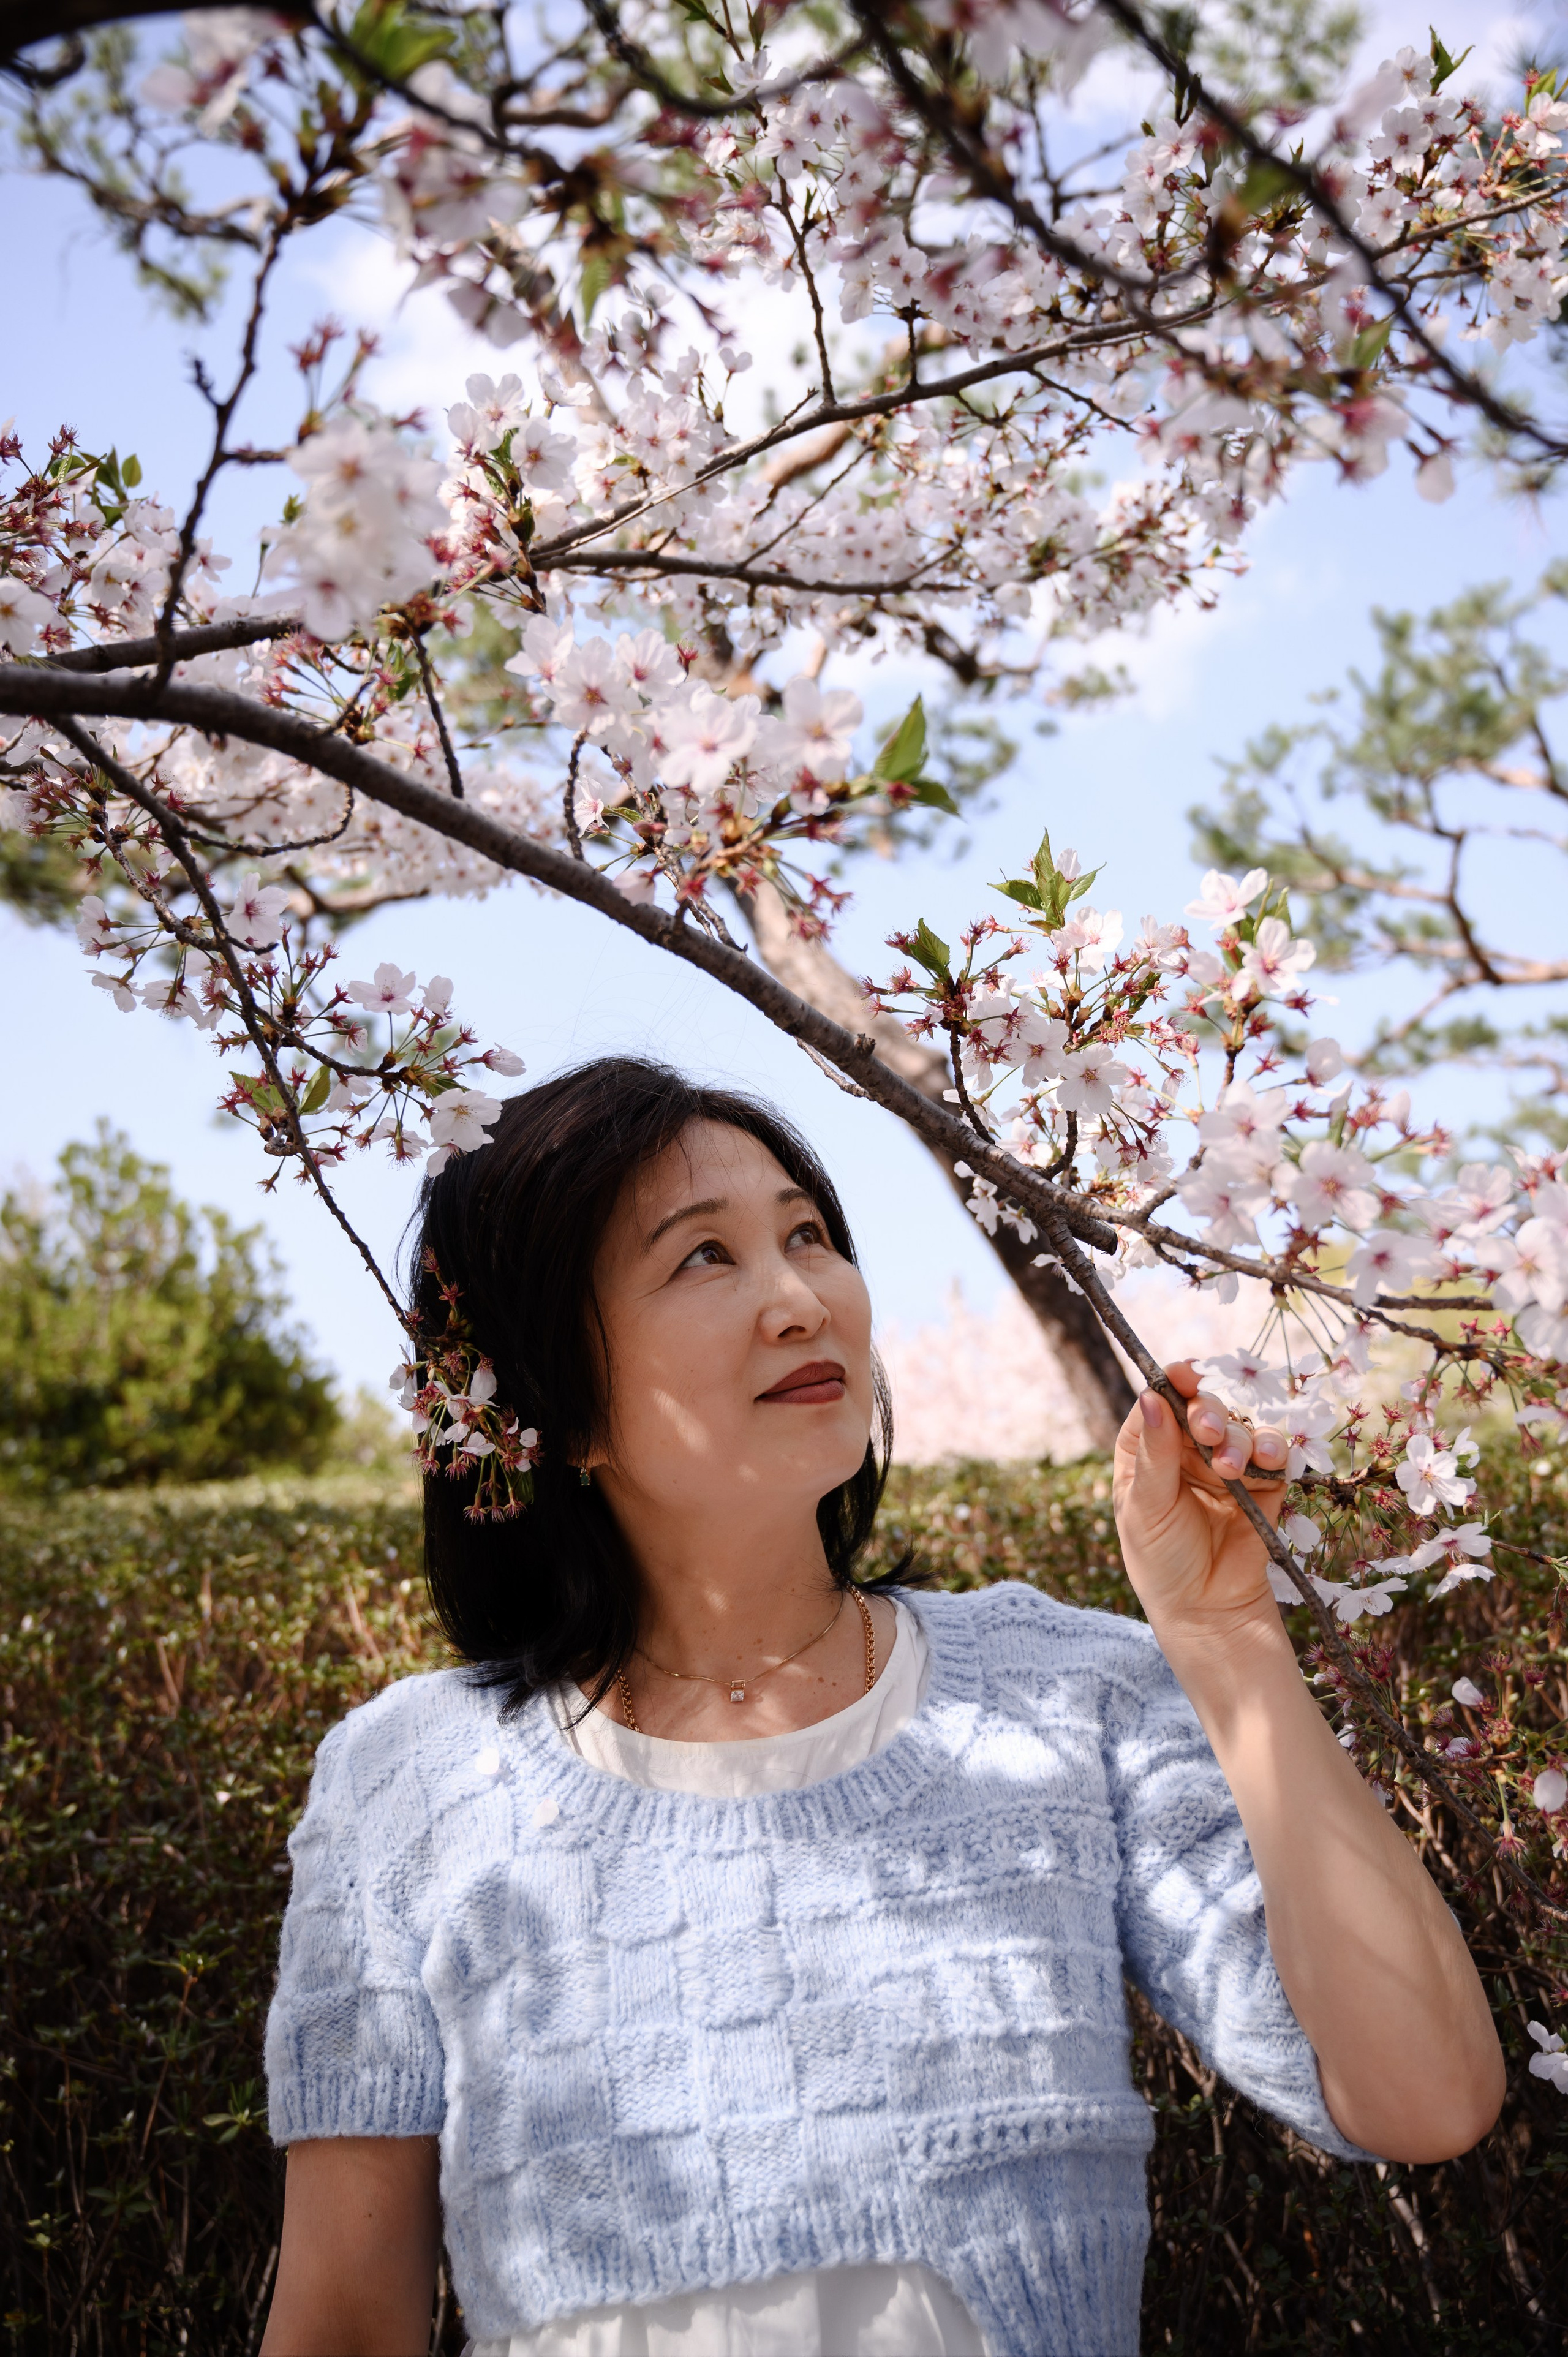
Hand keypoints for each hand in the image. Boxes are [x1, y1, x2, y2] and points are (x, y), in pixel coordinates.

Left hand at [1112, 1362, 1289, 1646]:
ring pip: (1238, 1426)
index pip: (1158, 1403)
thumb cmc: (1162, 1561)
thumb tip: (1150, 1396)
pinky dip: (1272, 1448)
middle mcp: (1186, 1450)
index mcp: (1147, 1450)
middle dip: (1208, 1412)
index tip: (1184, 1375)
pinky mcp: (1264, 1482)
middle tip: (1208, 1429)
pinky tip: (1265, 1458)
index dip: (1171, 1384)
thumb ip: (1154, 1453)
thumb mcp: (1146, 1508)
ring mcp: (1227, 1464)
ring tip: (1230, 1467)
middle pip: (1201, 1407)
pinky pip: (1273, 1452)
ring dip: (1238, 1437)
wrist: (1207, 1611)